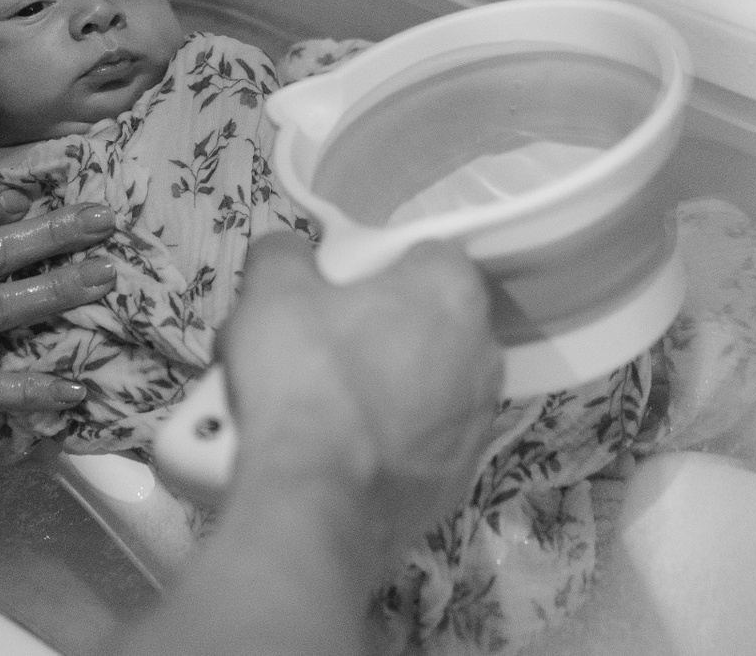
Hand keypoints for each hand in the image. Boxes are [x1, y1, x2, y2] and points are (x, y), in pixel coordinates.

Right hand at [222, 231, 502, 551]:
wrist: (316, 503)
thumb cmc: (304, 378)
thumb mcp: (271, 292)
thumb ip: (283, 253)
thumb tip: (290, 252)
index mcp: (451, 291)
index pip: (425, 254)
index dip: (374, 268)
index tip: (334, 291)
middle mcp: (484, 352)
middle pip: (428, 320)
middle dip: (382, 327)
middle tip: (322, 345)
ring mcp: (479, 421)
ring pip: (427, 383)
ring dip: (387, 384)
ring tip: (324, 404)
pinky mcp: (461, 478)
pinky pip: (422, 439)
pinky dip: (390, 438)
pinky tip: (341, 450)